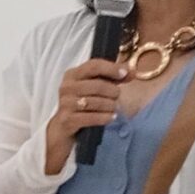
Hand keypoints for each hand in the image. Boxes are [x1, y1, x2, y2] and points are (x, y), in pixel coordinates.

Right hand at [44, 57, 128, 174]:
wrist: (62, 127)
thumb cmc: (82, 104)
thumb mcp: (94, 88)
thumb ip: (112, 79)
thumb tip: (132, 72)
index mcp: (72, 74)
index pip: (94, 66)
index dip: (111, 69)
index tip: (125, 74)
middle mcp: (66, 87)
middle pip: (97, 85)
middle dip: (112, 91)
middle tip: (117, 97)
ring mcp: (65, 104)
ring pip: (95, 102)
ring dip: (110, 106)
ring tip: (113, 108)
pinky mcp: (67, 120)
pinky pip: (91, 117)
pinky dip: (104, 117)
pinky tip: (111, 118)